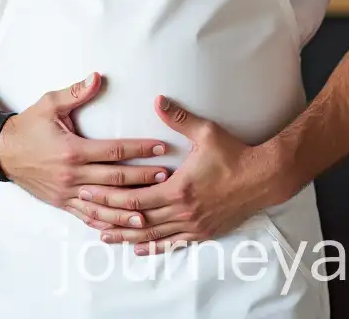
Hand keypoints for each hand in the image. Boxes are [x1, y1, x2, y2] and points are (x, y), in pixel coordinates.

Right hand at [0, 72, 170, 231]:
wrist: (2, 151)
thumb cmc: (29, 125)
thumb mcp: (49, 104)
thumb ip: (75, 92)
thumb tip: (97, 77)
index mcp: (73, 151)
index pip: (114, 151)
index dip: (139, 149)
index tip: (160, 147)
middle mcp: (72, 175)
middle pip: (115, 180)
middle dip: (143, 179)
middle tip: (167, 177)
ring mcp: (67, 193)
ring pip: (104, 205)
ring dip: (129, 208)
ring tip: (152, 209)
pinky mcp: (62, 203)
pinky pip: (87, 216)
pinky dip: (106, 222)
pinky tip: (122, 226)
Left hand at [76, 96, 283, 253]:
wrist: (262, 178)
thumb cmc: (234, 153)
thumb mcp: (206, 132)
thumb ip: (179, 118)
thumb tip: (158, 100)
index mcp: (179, 189)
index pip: (135, 197)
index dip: (109, 197)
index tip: (88, 193)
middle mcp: (183, 212)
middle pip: (138, 220)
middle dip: (109, 217)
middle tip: (86, 214)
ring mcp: (192, 226)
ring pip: (152, 236)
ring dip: (126, 236)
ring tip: (103, 236)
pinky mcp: (202, 232)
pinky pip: (172, 244)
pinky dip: (152, 247)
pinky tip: (138, 247)